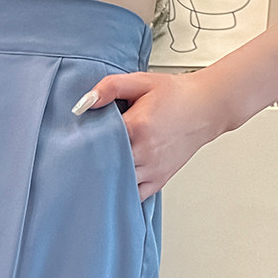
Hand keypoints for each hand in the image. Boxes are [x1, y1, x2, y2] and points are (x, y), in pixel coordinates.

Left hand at [79, 68, 226, 200]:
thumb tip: (84, 102)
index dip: (82, 142)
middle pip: (105, 166)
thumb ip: (110, 87)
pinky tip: (111, 183)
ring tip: (91, 171)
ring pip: (118, 184)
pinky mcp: (158, 180)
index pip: (98, 141)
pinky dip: (120, 192)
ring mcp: (152, 169)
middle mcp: (145, 152)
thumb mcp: (141, 81)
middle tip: (74, 161)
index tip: (72, 141)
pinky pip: (134, 195)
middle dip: (89, 163)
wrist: (206, 108)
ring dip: (104, 179)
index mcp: (137, 127)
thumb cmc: (175, 95)